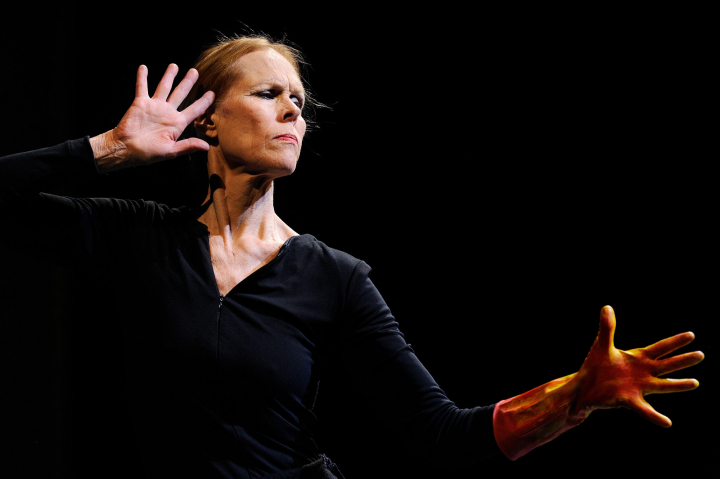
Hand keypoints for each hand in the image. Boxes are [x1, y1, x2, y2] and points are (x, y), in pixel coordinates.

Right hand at [91, 64, 214, 170]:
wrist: (126, 149)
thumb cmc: (148, 153)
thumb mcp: (170, 151)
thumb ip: (188, 146)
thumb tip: (206, 146)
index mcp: (177, 123)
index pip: (194, 110)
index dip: (204, 102)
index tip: (213, 94)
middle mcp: (167, 112)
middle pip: (180, 93)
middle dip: (188, 82)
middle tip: (195, 72)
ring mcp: (154, 106)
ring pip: (163, 87)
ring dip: (169, 76)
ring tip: (174, 65)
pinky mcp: (140, 103)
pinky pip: (142, 87)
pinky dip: (142, 77)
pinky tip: (144, 67)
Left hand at [573, 305, 703, 425]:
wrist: (585, 387)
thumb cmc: (596, 366)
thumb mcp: (601, 345)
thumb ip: (607, 328)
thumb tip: (607, 306)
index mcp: (638, 358)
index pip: (660, 348)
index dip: (675, 342)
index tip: (691, 335)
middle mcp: (643, 373)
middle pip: (666, 365)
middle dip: (682, 360)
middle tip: (701, 354)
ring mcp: (638, 387)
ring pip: (662, 386)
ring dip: (678, 385)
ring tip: (695, 383)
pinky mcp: (629, 400)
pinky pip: (645, 410)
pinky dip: (655, 416)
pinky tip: (667, 422)